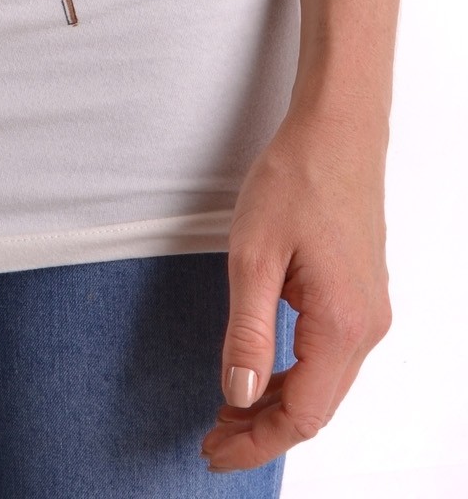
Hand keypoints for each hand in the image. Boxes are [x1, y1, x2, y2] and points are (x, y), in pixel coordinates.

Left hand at [201, 98, 391, 471]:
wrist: (338, 129)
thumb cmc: (297, 177)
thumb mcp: (254, 255)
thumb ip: (245, 331)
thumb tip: (237, 395)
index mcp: (342, 324)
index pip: (301, 414)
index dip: (256, 442)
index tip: (215, 452)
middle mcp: (366, 327)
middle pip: (316, 408)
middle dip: (263, 430)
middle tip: (212, 438)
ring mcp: (368, 312)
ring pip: (323, 384)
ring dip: (277, 404)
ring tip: (228, 411)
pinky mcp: (361, 296)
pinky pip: (329, 356)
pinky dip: (293, 374)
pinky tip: (261, 371)